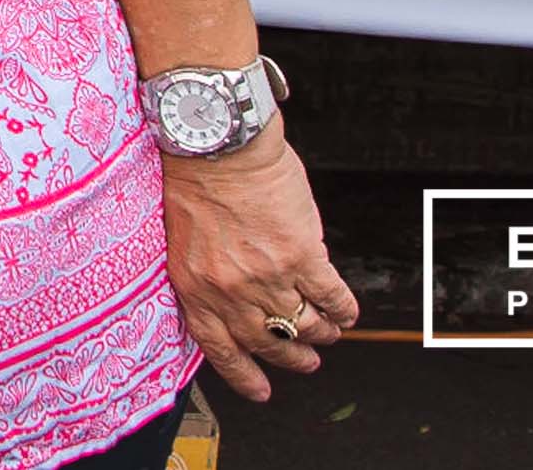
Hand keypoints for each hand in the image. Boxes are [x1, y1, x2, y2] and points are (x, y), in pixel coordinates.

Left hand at [159, 128, 355, 400]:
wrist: (215, 140)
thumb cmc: (194, 175)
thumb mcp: (185, 238)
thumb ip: (209, 273)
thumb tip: (239, 298)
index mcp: (195, 286)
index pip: (220, 348)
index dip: (243, 375)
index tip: (260, 391)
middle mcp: (230, 290)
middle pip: (268, 342)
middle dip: (291, 357)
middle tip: (306, 361)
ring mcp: (267, 276)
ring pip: (304, 324)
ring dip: (321, 334)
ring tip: (328, 334)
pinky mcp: (301, 255)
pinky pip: (331, 296)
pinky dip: (343, 309)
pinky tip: (347, 312)